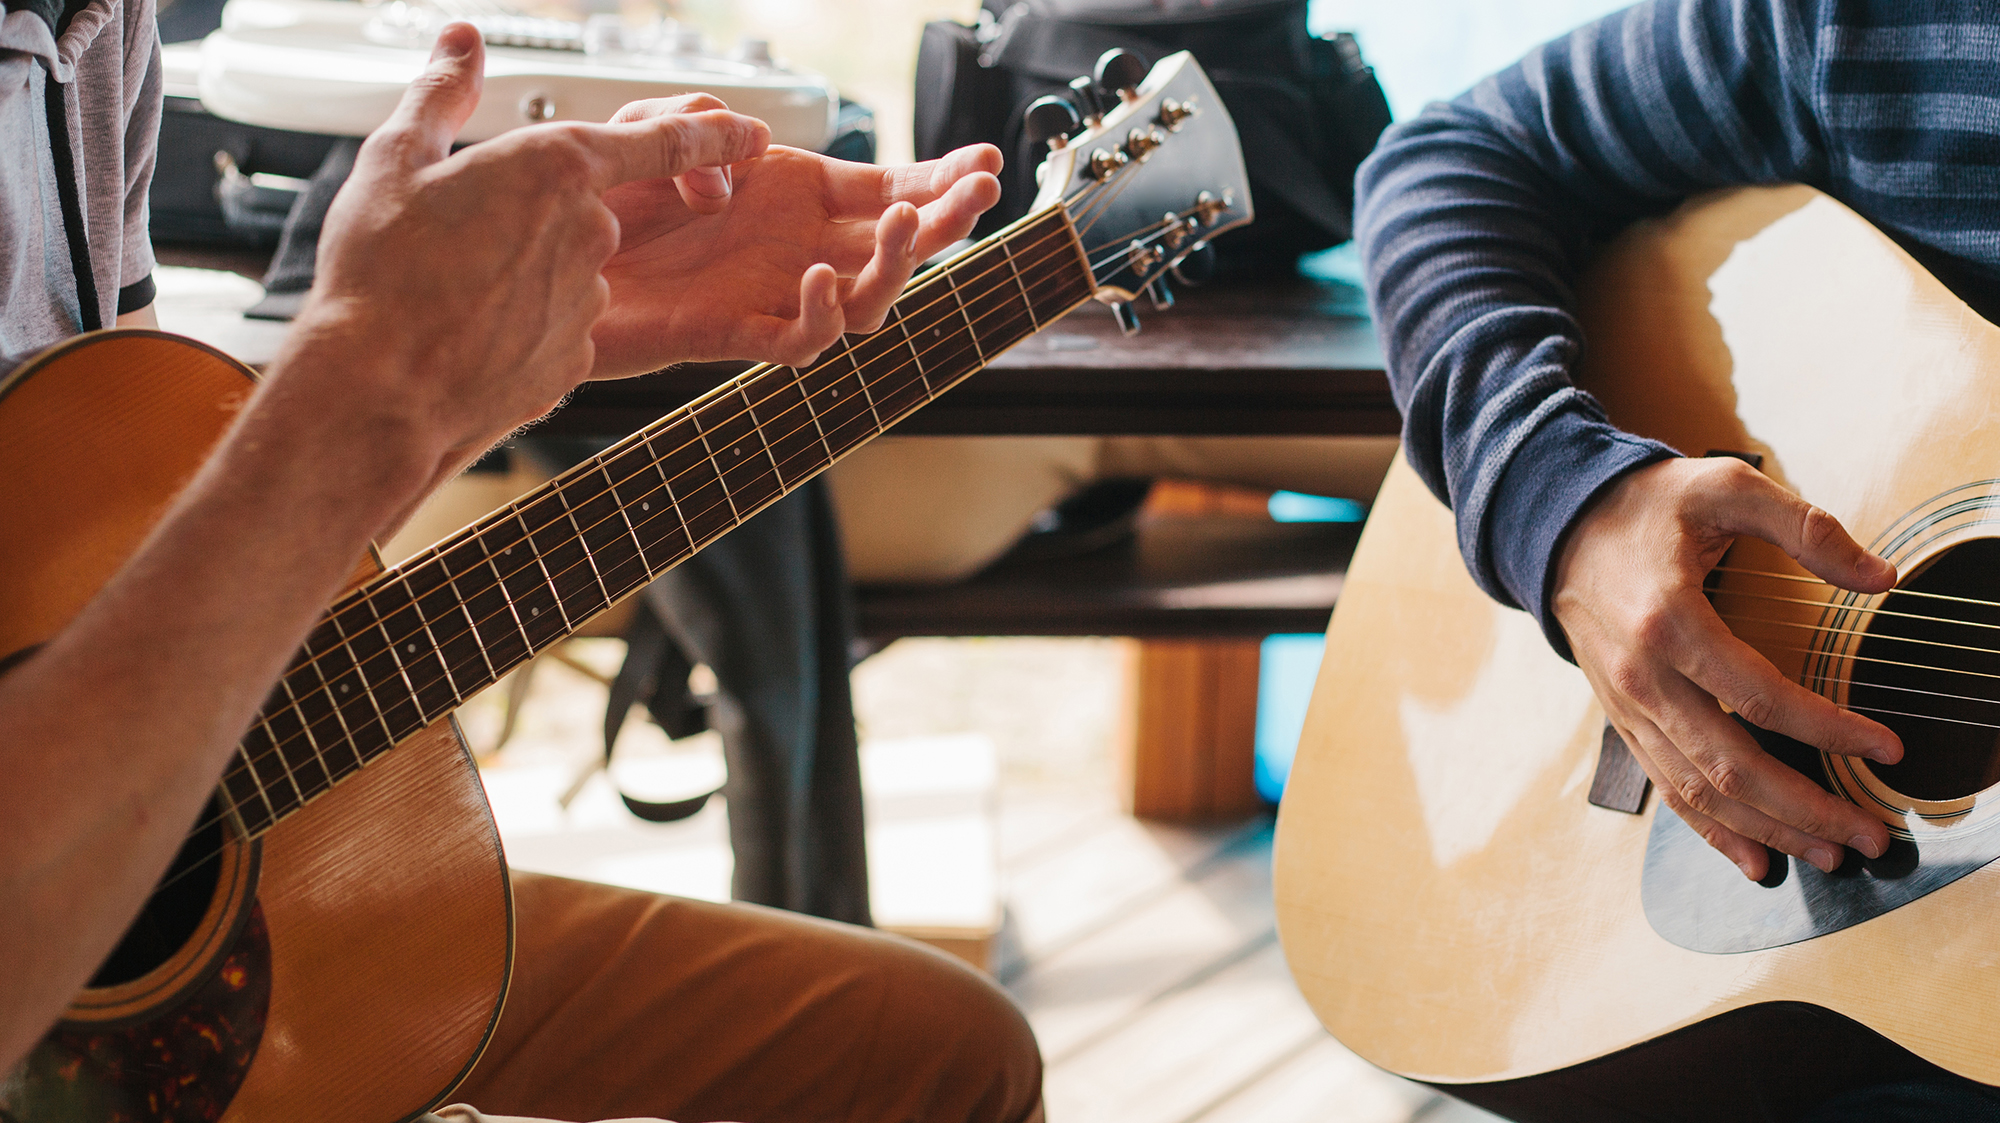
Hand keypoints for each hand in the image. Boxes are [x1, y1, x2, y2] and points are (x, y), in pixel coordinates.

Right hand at [282, 26, 769, 483]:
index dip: (715, 136)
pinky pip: (559, 328)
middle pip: (590, 212)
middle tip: (465, 242)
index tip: (754, 134)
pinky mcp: (579, 355)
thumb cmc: (380, 275)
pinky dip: (525, 328)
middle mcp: (591, 231)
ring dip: (527, 277)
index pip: (664, 142)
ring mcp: (591, 298)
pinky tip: (472, 336)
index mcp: (557, 168)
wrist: (379, 389)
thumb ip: (442, 94)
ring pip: (572, 272)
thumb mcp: (396, 159)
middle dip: (538, 223)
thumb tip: (462, 41)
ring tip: (455, 294)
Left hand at [588, 96, 1002, 375]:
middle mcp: (794, 246)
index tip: (988, 161)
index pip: (886, 188)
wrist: (540, 260)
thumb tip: (752, 158)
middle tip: (979, 194)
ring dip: (895, 264)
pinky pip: (802, 342)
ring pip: (867, 300)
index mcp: (791, 194)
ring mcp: (770, 293)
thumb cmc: (597, 199)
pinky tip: (818, 277)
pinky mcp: (735, 333)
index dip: (940, 179)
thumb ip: (702, 124)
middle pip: (897, 244)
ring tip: (900, 223)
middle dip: (947, 218)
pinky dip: (822, 316)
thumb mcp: (651, 126)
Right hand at [1551, 456, 1901, 880]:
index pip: (1760, 694)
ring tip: (1829, 854)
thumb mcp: (1725, 489)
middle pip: (1730, 764)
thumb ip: (1806, 527)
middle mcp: (1643, 677)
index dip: (1828, 729)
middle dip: (1807, 808)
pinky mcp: (1624, 721)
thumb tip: (1880, 577)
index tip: (1885, 748)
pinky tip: (1757, 858)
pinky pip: (1668, 789)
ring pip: (1700, 789)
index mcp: (1669, 621)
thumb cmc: (1646, 508)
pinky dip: (1713, 831)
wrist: (1558, 527)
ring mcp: (1629, 706)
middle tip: (1869, 834)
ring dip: (1769, 829)